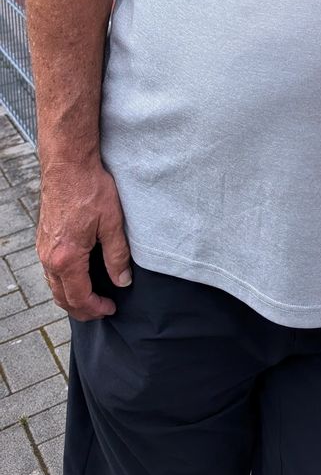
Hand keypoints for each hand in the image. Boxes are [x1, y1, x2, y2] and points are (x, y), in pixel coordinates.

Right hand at [36, 161, 130, 320]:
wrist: (68, 165)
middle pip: (62, 297)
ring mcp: (42, 249)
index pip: (79, 297)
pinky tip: (78, 276)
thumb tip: (123, 281)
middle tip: (102, 310)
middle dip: (82, 309)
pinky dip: (63, 282)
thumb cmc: (90, 189)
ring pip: (53, 286)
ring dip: (71, 297)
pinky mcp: (43, 239)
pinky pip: (50, 271)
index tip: (111, 309)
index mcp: (66, 258)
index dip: (96, 308)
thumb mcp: (112, 222)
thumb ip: (117, 256)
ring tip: (92, 297)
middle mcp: (49, 258)